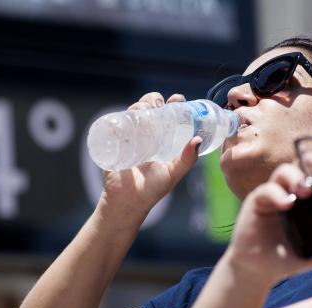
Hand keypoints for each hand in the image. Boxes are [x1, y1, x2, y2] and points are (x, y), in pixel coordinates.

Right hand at [98, 93, 198, 223]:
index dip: (173, 103)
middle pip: (149, 107)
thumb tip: (197, 140)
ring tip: (146, 111)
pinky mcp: (113, 141)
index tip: (178, 100)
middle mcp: (145, 134)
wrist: (127, 202)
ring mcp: (128, 136)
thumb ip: (187, 160)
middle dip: (154, 99)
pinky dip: (122, 116)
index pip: (167, 114)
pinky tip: (130, 116)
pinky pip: (115, 123)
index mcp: (161, 137)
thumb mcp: (173, 173)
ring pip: (133, 112)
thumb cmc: (152, 190)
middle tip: (160, 105)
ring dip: (139, 105)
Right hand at [228, 163, 311, 284]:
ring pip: (284, 172)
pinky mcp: (257, 200)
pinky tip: (286, 205)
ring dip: (296, 177)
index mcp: (310, 200)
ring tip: (305, 192)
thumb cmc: (290, 258)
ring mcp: (274, 194)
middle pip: (303, 164)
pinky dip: (277, 194)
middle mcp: (292, 192)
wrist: (260, 269)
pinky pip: (267, 189)